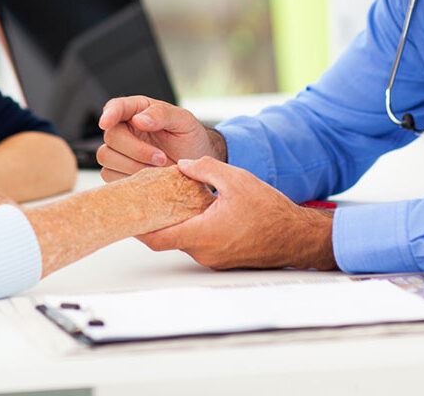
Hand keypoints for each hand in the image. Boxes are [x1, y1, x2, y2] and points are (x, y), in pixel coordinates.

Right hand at [96, 95, 223, 181]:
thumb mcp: (184, 121)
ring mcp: (119, 150)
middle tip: (161, 158)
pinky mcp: (117, 171)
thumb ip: (162, 114)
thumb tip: (139, 119)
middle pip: (112, 136)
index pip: (116, 106)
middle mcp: (125, 128)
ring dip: (132, 165)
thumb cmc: (190, 139)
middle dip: (136, 150)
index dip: (109, 114)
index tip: (105, 122)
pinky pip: (109, 175)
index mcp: (138, 110)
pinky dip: (128, 178)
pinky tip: (147, 177)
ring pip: (106, 156)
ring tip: (157, 169)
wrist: (195, 164)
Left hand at [139, 157, 335, 270]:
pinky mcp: (223, 258)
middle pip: (167, 238)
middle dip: (155, 220)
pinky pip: (199, 243)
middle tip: (146, 200)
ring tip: (170, 200)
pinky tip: (196, 210)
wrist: (298, 237)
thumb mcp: (236, 179)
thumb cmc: (272, 212)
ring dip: (176, 222)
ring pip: (184, 240)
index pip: (156, 237)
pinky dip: (192, 228)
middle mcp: (204, 252)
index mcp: (202, 234)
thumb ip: (204, 169)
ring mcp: (214, 258)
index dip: (137, 227)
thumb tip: (182, 165)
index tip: (125, 215)